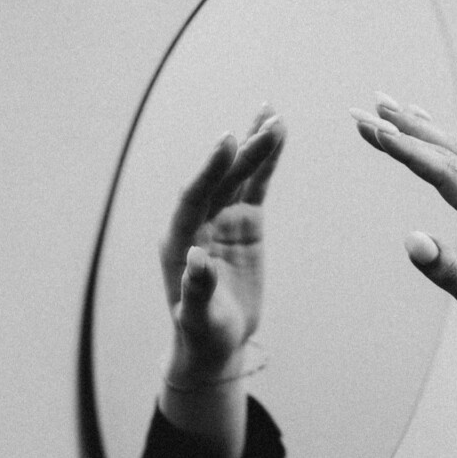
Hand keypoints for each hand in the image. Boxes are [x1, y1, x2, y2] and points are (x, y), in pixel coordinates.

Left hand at [160, 105, 285, 387]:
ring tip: (275, 117)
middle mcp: (198, 221)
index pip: (194, 195)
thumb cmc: (201, 333)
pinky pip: (256, 187)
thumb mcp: (198, 318)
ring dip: (256, 147)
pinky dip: (266, 164)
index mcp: (179, 239)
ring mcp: (222, 218)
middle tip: (267, 123)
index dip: (210, 168)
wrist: (217, 340)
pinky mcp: (244, 223)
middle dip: (243, 152)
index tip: (228, 140)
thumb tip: (197, 258)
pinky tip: (277, 137)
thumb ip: (196, 289)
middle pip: (222, 179)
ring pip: (240, 176)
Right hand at [349, 94, 456, 370]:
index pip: (448, 176)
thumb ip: (448, 272)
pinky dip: (437, 141)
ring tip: (381, 105)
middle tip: (361, 113)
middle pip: (448, 156)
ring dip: (417, 129)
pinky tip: (421, 123)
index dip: (411, 153)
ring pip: (456, 154)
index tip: (378, 134)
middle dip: (402, 132)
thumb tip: (410, 239)